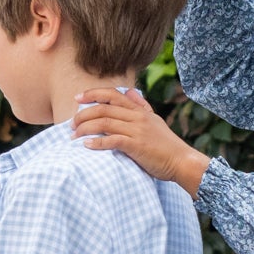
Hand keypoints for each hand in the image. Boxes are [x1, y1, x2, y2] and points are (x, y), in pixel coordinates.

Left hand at [72, 88, 210, 195]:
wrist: (182, 161)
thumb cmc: (167, 145)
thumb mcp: (155, 120)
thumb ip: (142, 106)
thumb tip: (132, 92)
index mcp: (139, 111)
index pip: (113, 95)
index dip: (93, 93)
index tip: (78, 98)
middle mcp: (137, 117)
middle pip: (103, 108)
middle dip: (83, 115)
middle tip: (71, 124)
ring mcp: (137, 131)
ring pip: (104, 123)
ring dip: (85, 128)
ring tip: (74, 136)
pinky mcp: (136, 146)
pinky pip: (112, 140)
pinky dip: (97, 143)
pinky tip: (86, 146)